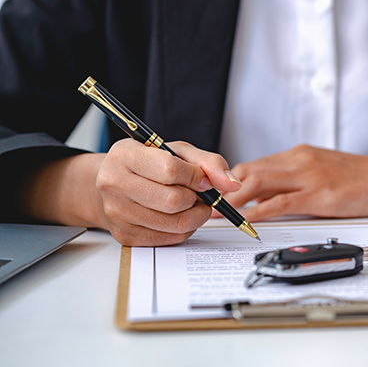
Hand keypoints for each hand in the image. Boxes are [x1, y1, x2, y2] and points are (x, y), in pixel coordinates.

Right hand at [20, 140, 241, 245]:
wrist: (113, 185)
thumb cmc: (148, 164)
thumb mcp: (177, 151)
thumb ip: (208, 162)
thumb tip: (232, 183)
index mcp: (125, 155)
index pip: (170, 170)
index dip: (195, 176)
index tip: (201, 178)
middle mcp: (114, 183)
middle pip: (174, 200)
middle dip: (196, 198)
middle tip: (197, 193)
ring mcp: (117, 212)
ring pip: (176, 223)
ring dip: (196, 215)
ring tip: (191, 203)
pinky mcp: (126, 235)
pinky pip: (171, 238)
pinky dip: (185, 228)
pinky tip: (179, 215)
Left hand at [217, 145, 367, 221]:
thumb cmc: (367, 179)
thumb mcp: (327, 174)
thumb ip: (299, 184)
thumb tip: (271, 200)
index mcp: (300, 154)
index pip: (254, 165)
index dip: (229, 180)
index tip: (213, 194)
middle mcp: (300, 160)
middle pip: (248, 170)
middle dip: (223, 188)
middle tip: (203, 204)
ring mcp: (311, 175)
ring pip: (259, 182)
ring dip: (233, 199)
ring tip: (215, 213)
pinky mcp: (322, 194)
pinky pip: (282, 202)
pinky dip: (258, 211)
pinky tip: (246, 220)